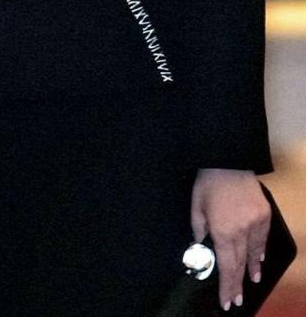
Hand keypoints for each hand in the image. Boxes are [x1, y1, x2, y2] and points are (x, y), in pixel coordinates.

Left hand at [192, 168, 270, 310]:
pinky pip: (263, 238)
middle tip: (235, 299)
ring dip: (251, 269)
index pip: (226, 265)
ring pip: (254, 253)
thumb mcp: (195, 207)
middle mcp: (242, 231)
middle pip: (240, 264)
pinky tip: (258, 260)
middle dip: (237, 284)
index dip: (226, 285)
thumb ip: (199, 229)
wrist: (228, 161)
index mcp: (222, 231)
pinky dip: (260, 251)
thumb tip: (202, 246)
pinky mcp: (265, 215)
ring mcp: (256, 223)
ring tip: (250, 282)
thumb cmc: (207, 183)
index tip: (226, 300)